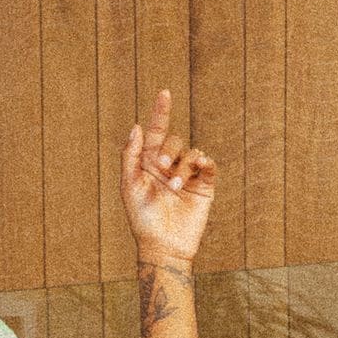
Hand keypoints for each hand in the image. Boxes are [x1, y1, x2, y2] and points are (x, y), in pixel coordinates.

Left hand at [120, 90, 214, 265]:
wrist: (163, 245)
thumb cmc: (141, 219)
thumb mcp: (129, 186)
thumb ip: (131, 156)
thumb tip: (137, 126)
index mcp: (148, 164)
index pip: (156, 132)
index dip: (160, 112)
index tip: (164, 92)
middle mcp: (168, 166)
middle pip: (174, 141)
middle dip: (169, 150)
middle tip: (162, 167)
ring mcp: (187, 175)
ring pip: (192, 152)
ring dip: (183, 166)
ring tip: (174, 187)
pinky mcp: (204, 186)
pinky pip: (208, 165)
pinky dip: (204, 163)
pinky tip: (198, 169)